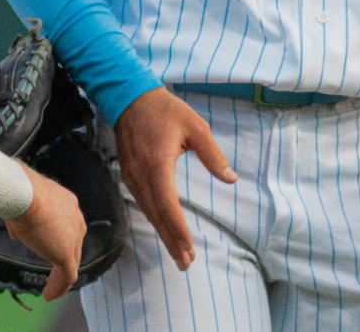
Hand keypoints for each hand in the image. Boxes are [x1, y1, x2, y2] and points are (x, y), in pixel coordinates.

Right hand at [4, 166, 85, 300]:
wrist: (22, 192)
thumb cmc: (17, 191)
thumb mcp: (20, 204)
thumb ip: (22, 219)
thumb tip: (16, 233)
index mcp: (66, 203)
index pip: (68, 226)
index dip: (59, 240)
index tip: (48, 249)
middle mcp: (75, 218)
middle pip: (73, 245)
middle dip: (64, 259)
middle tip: (53, 274)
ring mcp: (73, 236)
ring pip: (71, 263)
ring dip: (61, 278)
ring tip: (50, 291)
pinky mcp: (66, 253)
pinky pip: (67, 276)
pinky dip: (58, 287)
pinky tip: (48, 296)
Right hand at [112, 88, 236, 271]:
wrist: (129, 97)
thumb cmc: (165, 110)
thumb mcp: (195, 126)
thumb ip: (212, 155)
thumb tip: (231, 179)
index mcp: (157, 164)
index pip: (167, 203)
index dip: (177, 227)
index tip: (188, 245)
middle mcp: (141, 175)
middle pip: (156, 215)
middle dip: (171, 240)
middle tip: (185, 262)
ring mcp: (131, 176)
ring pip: (148, 211)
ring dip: (163, 233)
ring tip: (178, 254)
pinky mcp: (128, 174)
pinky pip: (142, 203)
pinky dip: (154, 219)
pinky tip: (163, 229)